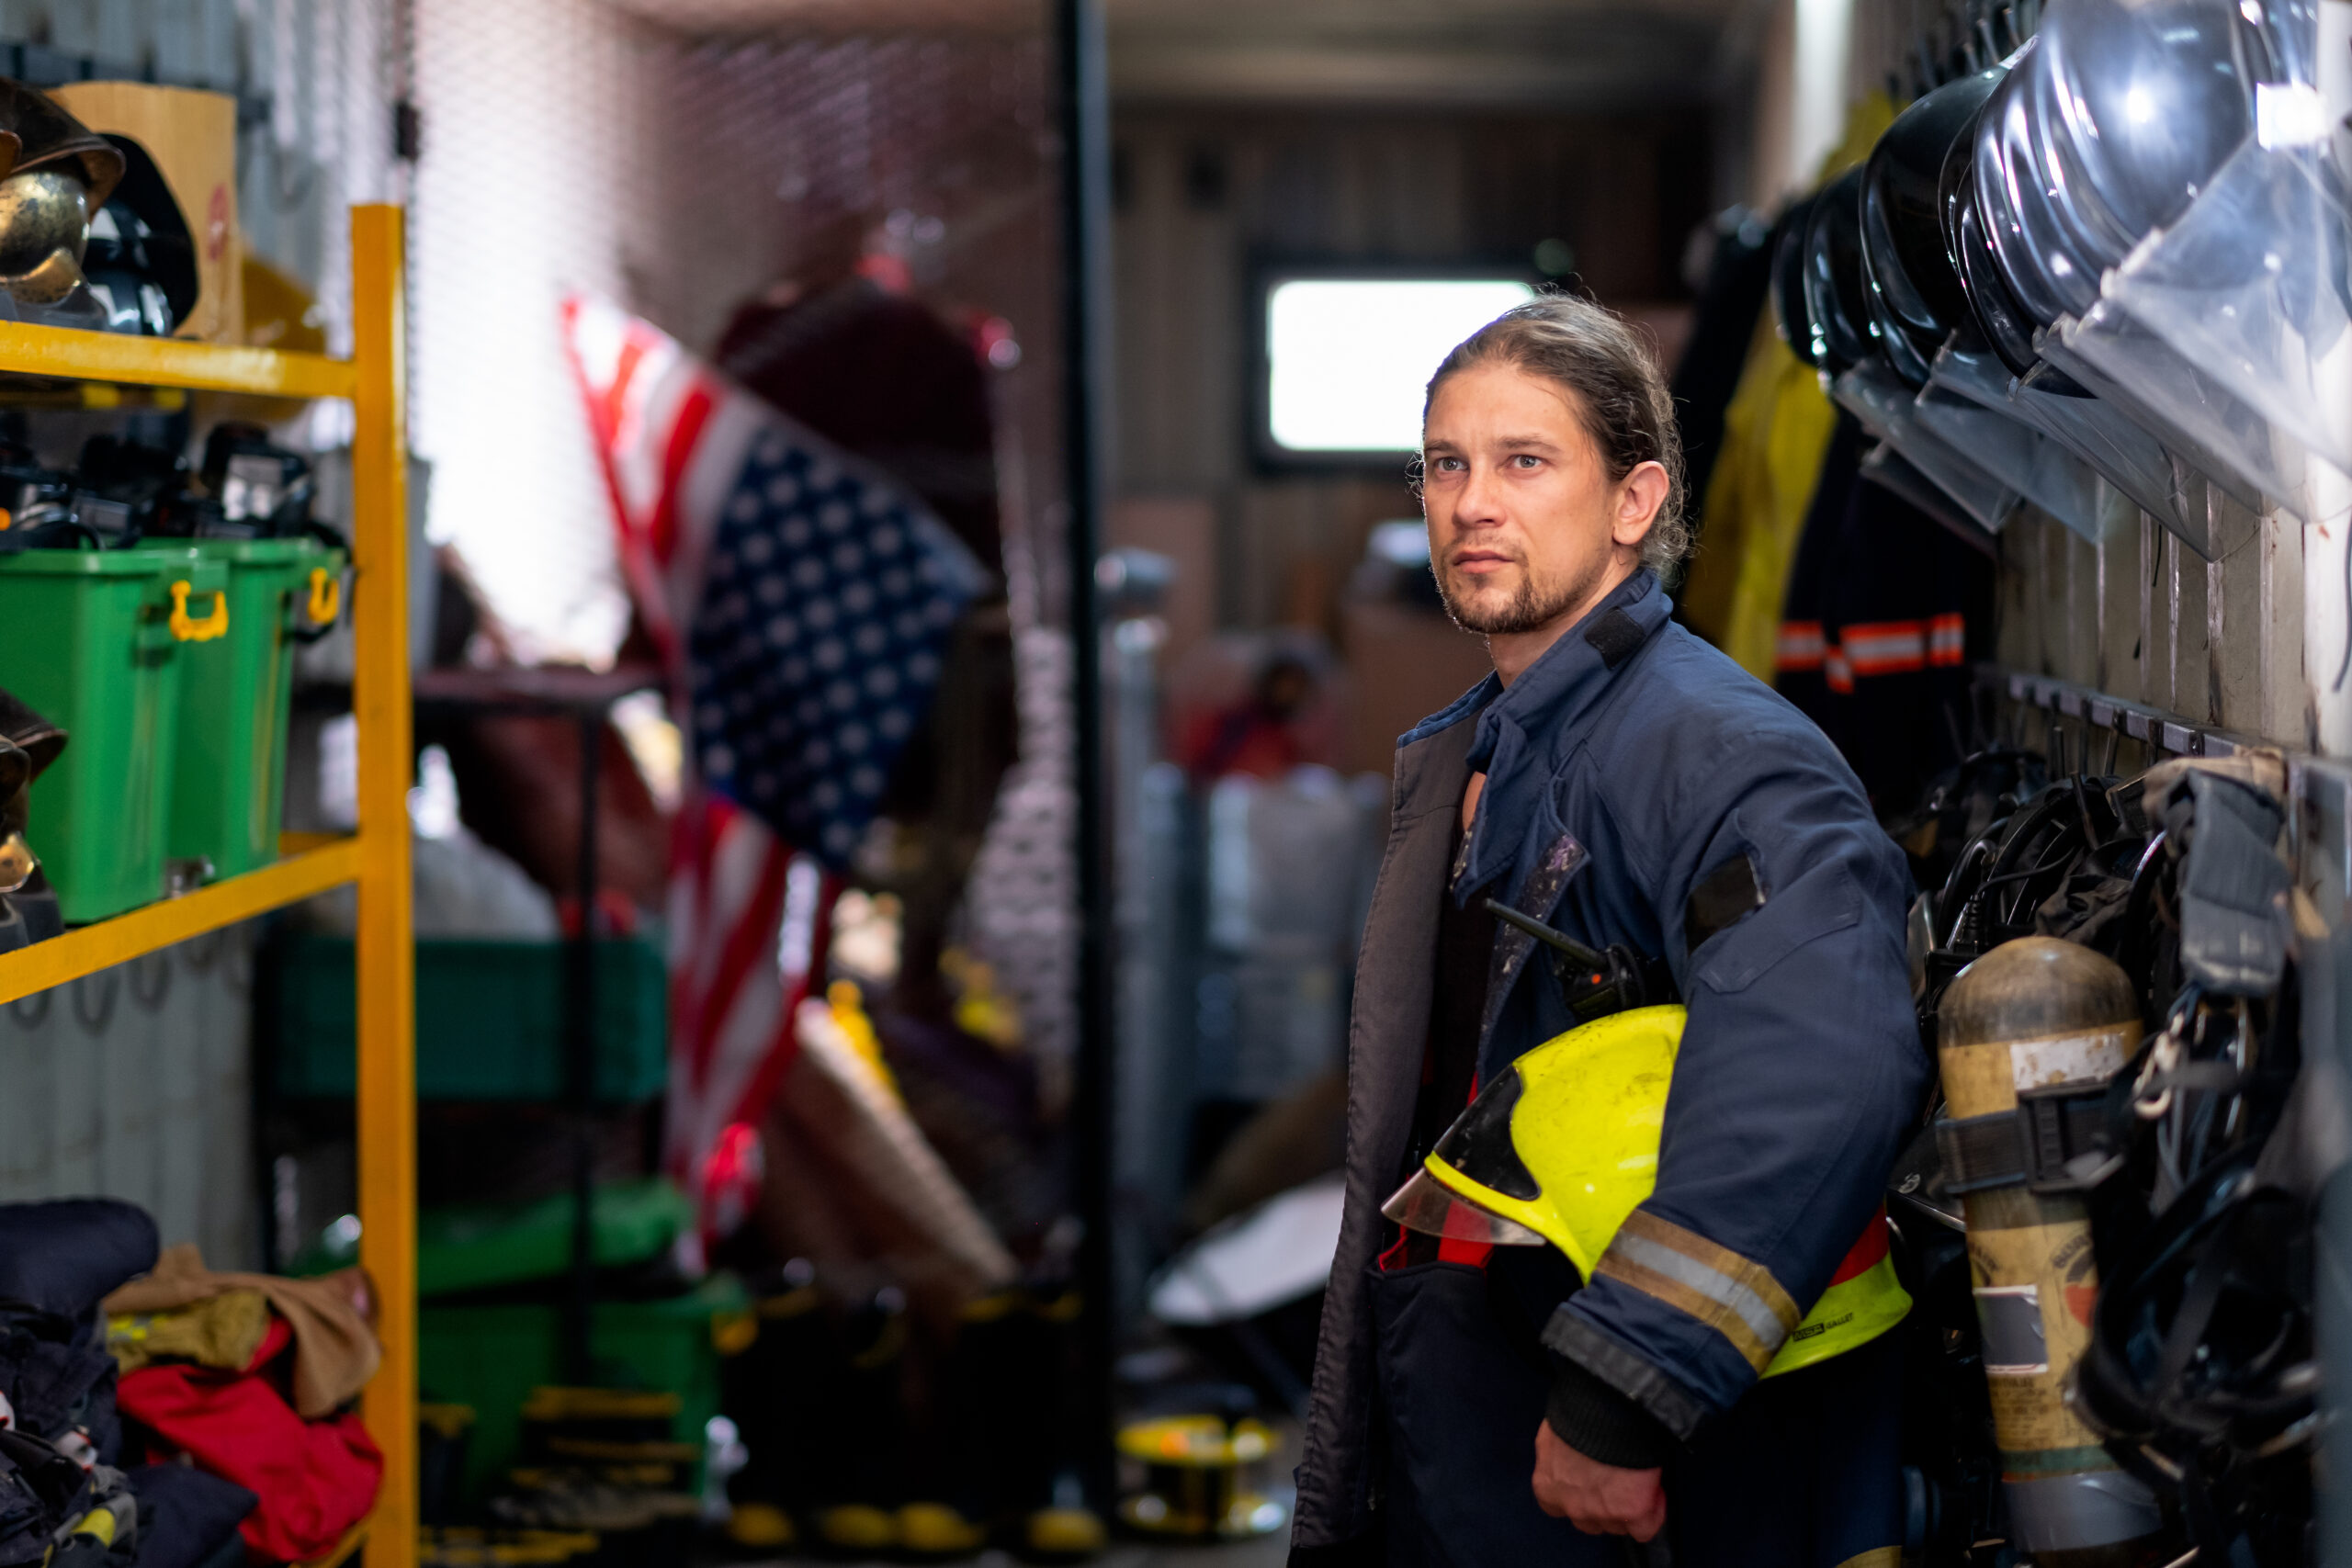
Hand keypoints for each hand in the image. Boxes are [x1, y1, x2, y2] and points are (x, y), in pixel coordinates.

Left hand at [1531, 1421, 1665, 1540]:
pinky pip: (1645, 1529)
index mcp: (1546, 1486)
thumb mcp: (1555, 1433)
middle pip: (1590, 1521)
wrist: (1606, 1407)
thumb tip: (1571, 1453)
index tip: (1591, 1479)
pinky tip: (1654, 1494)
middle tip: (1616, 1479)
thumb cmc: (1577, 1411)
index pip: (1558, 1507)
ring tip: (1638, 1479)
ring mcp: (1602, 1513)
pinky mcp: (1632, 1513)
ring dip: (1627, 1509)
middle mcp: (1571, 1506)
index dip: (1578, 1493)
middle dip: (1602, 1505)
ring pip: (1617, 1525)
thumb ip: (1559, 1455)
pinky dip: (1653, 1514)